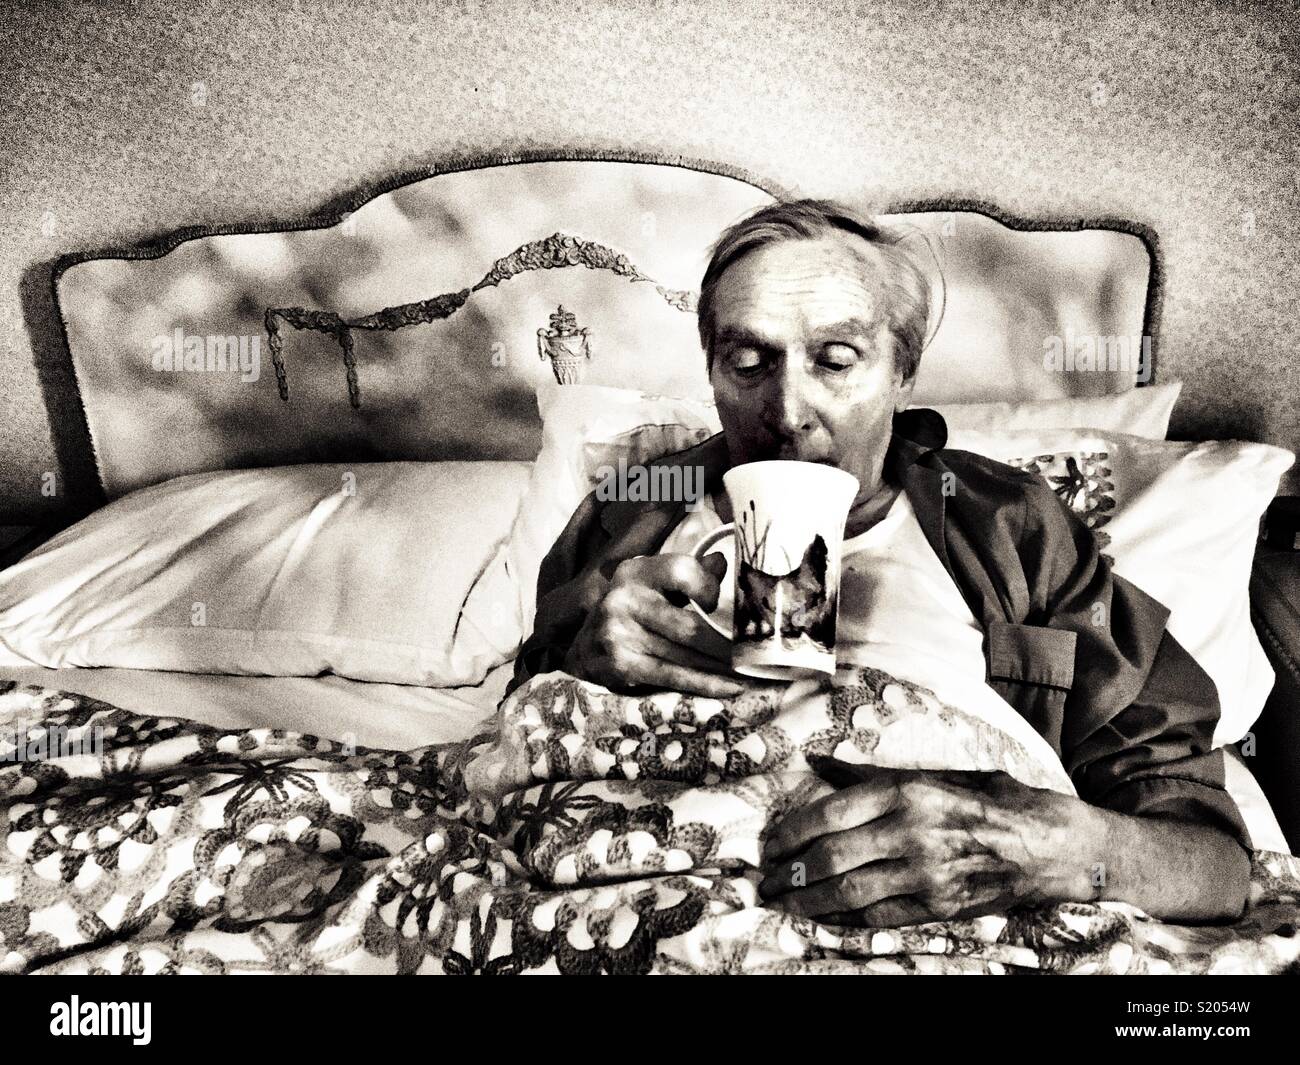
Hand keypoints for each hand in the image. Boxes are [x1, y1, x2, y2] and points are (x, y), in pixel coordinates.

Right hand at [564, 551, 744, 698]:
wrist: (583, 653)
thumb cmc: (629, 616)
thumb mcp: (651, 587)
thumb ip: (686, 574)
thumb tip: (724, 563)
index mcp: (635, 572)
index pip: (681, 570)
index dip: (709, 587)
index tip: (724, 605)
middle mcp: (623, 599)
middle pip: (690, 623)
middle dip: (730, 644)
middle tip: (760, 654)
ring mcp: (619, 633)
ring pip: (687, 653)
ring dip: (725, 668)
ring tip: (754, 674)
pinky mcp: (621, 664)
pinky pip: (674, 676)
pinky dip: (706, 684)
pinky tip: (730, 688)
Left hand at [758, 760, 1082, 925]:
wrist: (1050, 843)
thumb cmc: (988, 800)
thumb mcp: (930, 776)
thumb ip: (870, 778)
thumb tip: (818, 765)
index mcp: (906, 791)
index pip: (829, 813)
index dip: (791, 833)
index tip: (772, 844)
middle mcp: (911, 831)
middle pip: (832, 857)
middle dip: (791, 873)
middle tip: (768, 880)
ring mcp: (926, 872)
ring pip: (850, 892)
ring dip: (809, 902)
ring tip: (785, 904)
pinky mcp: (940, 906)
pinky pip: (880, 916)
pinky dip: (847, 919)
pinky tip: (826, 918)